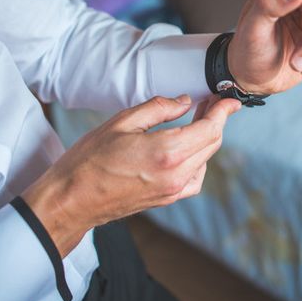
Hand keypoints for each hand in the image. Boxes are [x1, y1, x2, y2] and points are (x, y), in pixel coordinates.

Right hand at [22, 94, 239, 256]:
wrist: (72, 200)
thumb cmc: (89, 160)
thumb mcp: (122, 122)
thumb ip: (159, 108)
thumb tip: (185, 101)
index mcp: (167, 152)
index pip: (210, 128)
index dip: (223, 111)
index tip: (229, 99)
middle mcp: (176, 175)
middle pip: (212, 143)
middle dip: (216, 120)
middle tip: (209, 102)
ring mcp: (173, 191)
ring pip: (205, 160)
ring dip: (207, 139)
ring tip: (197, 120)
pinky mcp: (166, 200)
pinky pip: (194, 179)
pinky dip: (198, 160)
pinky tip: (186, 148)